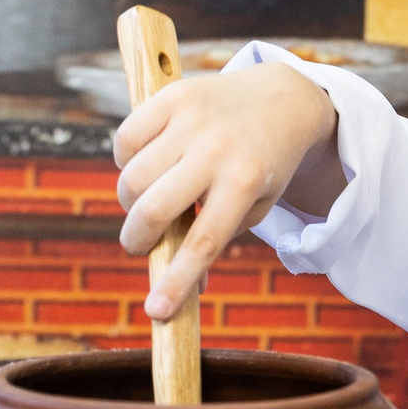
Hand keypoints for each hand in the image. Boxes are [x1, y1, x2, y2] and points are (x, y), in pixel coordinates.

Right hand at [113, 62, 338, 317]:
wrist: (282, 100)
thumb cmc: (262, 167)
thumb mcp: (255, 206)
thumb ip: (216, 240)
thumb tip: (178, 288)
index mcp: (245, 182)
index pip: (203, 243)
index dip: (175, 281)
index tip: (155, 312)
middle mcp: (217, 150)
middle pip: (154, 210)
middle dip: (136, 239)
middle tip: (139, 245)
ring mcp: (192, 120)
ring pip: (132, 177)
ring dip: (130, 202)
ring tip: (148, 201)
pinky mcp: (173, 96)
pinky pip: (125, 140)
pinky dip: (125, 160)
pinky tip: (145, 163)